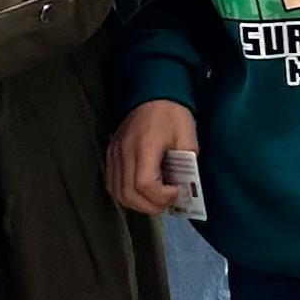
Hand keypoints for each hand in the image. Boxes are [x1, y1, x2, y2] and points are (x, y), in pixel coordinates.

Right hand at [106, 100, 200, 214]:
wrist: (153, 93)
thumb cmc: (173, 115)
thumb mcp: (187, 138)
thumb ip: (187, 166)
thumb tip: (184, 189)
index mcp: (145, 146)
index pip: (144, 184)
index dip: (161, 196)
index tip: (175, 190)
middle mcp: (124, 152)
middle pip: (129, 194)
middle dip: (151, 206)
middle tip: (167, 202)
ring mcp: (114, 154)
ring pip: (117, 192)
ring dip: (137, 204)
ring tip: (155, 200)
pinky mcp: (111, 154)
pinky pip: (112, 183)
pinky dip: (126, 195)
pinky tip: (141, 193)